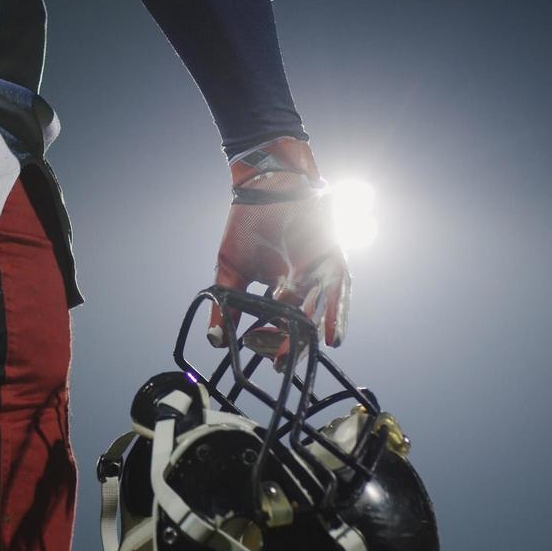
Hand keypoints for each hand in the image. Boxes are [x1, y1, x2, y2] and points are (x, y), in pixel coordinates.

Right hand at [208, 137, 348, 361]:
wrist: (264, 187)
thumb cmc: (247, 225)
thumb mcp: (230, 271)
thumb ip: (225, 305)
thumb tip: (214, 340)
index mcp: (280, 291)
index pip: (277, 324)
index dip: (269, 340)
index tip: (256, 350)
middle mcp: (302, 286)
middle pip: (301, 322)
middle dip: (293, 344)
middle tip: (280, 363)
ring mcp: (318, 273)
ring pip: (320, 310)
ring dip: (317, 333)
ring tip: (312, 353)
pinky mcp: (331, 258)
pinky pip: (337, 290)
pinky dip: (336, 312)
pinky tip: (332, 336)